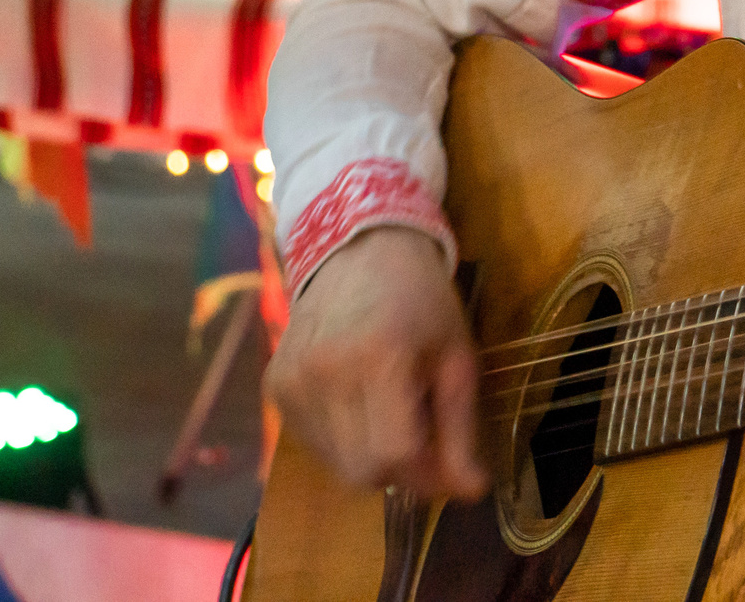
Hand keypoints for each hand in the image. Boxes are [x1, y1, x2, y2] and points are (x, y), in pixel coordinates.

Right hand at [265, 226, 487, 499]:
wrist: (360, 251)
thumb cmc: (422, 301)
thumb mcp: (457, 356)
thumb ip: (461, 429)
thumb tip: (471, 493)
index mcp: (378, 359)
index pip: (395, 455)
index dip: (426, 472)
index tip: (447, 462)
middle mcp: (324, 374)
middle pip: (361, 471)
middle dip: (398, 470)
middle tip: (421, 436)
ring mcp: (291, 382)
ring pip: (334, 464)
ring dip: (369, 455)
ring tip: (390, 409)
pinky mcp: (273, 386)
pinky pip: (312, 443)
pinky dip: (341, 439)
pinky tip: (358, 400)